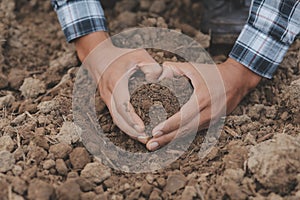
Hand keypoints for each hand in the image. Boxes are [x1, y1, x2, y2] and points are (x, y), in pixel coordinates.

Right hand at [75, 32, 161, 142]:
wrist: (99, 56)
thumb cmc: (121, 56)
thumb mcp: (138, 55)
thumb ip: (150, 65)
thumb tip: (159, 79)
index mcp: (116, 82)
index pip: (122, 104)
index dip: (131, 118)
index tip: (142, 128)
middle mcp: (109, 93)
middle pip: (118, 118)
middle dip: (131, 131)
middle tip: (146, 139)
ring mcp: (107, 99)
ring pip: (116, 120)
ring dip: (129, 132)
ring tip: (144, 140)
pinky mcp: (108, 102)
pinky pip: (116, 117)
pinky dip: (126, 126)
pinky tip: (136, 132)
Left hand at [146, 58, 260, 150]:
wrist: (238, 81)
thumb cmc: (214, 74)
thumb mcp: (195, 67)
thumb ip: (176, 68)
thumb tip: (159, 70)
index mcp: (203, 99)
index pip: (184, 116)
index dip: (169, 125)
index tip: (155, 131)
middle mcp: (208, 113)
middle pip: (184, 130)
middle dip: (166, 138)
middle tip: (149, 144)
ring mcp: (211, 120)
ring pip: (189, 134)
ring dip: (171, 140)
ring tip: (154, 146)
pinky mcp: (212, 123)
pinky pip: (194, 132)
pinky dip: (180, 137)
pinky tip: (168, 140)